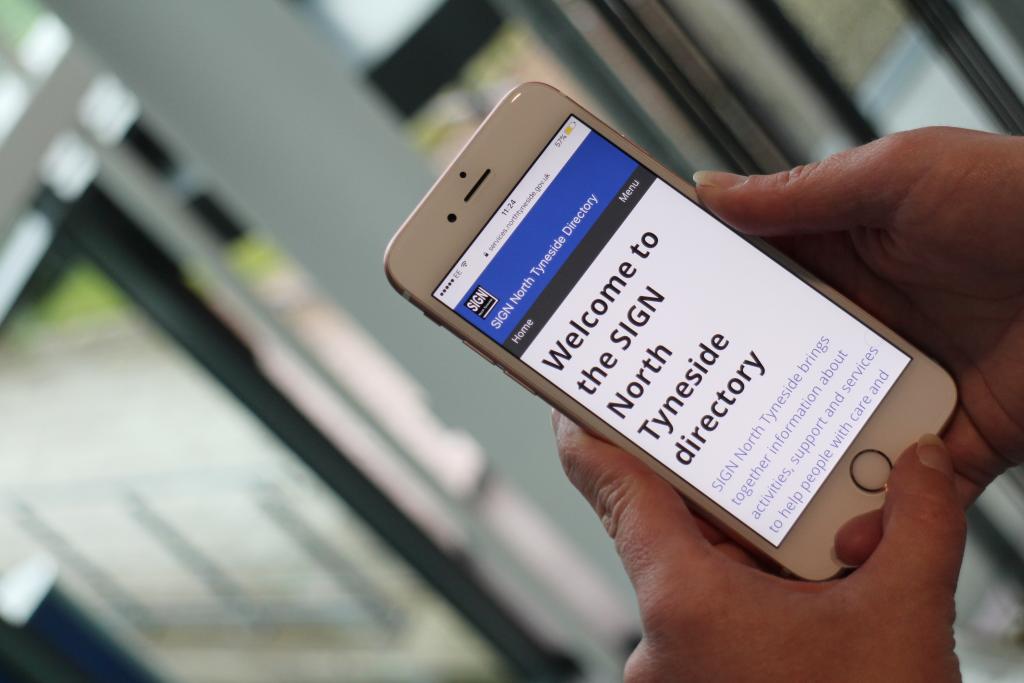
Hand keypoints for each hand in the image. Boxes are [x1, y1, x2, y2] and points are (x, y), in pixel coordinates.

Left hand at [555, 413, 964, 681]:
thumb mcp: (901, 619)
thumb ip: (918, 528)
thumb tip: (921, 468)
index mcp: (685, 604)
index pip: (616, 492)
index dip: (594, 437)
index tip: (575, 402)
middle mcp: (662, 643)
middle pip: (671, 531)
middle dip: (720, 492)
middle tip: (752, 444)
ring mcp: (677, 673)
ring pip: (699, 579)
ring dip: (747, 550)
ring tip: (811, 522)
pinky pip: (713, 620)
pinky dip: (752, 594)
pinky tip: (811, 585)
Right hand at [694, 127, 1023, 514]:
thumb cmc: (1018, 197)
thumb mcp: (897, 177)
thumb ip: (800, 195)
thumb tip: (708, 191)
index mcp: (840, 266)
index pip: (749, 299)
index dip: (699, 321)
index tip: (650, 350)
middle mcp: (862, 332)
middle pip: (774, 381)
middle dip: (727, 414)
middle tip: (672, 448)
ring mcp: (903, 389)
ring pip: (826, 443)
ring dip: (788, 476)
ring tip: (741, 513)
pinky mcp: (953, 440)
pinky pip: (902, 492)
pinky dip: (873, 521)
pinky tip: (839, 536)